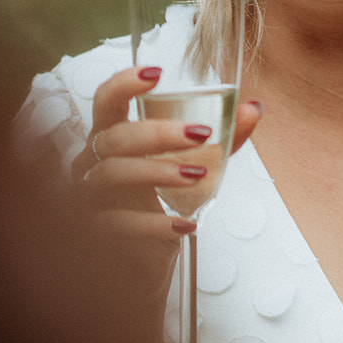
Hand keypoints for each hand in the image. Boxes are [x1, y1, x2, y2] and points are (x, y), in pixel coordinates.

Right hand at [74, 65, 261, 290]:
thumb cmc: (161, 211)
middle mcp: (92, 164)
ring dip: (158, 171)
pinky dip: (154, 223)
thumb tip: (252, 108)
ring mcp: (89, 199)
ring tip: (199, 175)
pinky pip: (118, 223)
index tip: (156, 73)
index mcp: (111, 140)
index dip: (125, 83)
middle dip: (159, 132)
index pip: (106, 101)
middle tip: (202, 134)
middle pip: (114, 137)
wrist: (142, 269)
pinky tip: (185, 224)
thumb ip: (221, 142)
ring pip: (111, 174)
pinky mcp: (96, 234)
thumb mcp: (195, 173)